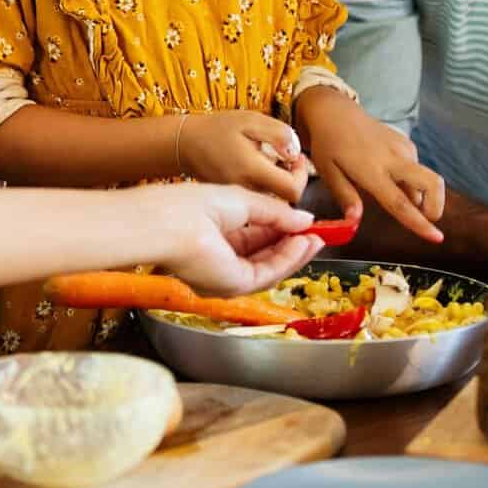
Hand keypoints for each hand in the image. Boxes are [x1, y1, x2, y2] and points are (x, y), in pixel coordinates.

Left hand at [136, 181, 326, 296]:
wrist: (170, 223)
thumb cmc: (194, 205)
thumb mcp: (242, 201)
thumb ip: (275, 213)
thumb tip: (306, 219)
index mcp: (215, 235)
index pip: (254, 237)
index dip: (281, 230)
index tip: (305, 223)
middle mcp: (220, 260)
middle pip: (264, 255)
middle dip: (292, 244)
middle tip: (317, 234)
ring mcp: (226, 276)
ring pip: (269, 267)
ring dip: (295, 253)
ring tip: (316, 238)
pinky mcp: (233, 286)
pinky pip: (268, 273)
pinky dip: (288, 259)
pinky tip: (303, 243)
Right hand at [180, 110, 312, 200]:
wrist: (185, 144)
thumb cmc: (218, 129)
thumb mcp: (251, 120)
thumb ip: (279, 134)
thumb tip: (296, 153)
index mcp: (251, 170)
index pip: (293, 191)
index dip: (302, 175)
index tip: (296, 157)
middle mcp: (246, 190)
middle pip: (286, 200)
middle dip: (293, 178)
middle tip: (287, 156)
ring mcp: (239, 199)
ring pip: (273, 200)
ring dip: (279, 182)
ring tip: (271, 159)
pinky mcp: (234, 200)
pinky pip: (260, 199)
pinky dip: (266, 185)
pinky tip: (258, 167)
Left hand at [294, 89, 444, 243]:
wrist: (335, 111)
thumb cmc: (328, 144)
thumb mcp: (328, 172)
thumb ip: (345, 196)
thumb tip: (355, 221)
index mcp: (371, 171)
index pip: (400, 202)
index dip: (420, 223)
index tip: (437, 238)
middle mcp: (393, 159)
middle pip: (431, 183)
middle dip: (436, 207)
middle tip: (425, 218)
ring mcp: (403, 148)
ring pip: (424, 179)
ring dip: (418, 195)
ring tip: (391, 193)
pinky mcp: (406, 142)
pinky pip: (416, 168)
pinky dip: (411, 181)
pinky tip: (389, 177)